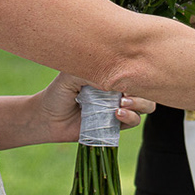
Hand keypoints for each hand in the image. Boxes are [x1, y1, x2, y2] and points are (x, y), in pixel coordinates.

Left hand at [29, 72, 156, 144]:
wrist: (47, 118)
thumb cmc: (58, 92)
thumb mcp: (71, 75)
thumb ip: (90, 70)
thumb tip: (112, 73)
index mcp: (112, 74)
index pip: (136, 69)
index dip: (141, 69)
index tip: (131, 69)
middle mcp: (119, 89)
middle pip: (147, 86)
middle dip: (144, 88)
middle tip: (127, 90)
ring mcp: (119, 107)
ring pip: (146, 105)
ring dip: (139, 103)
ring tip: (122, 103)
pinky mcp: (116, 126)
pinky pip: (133, 122)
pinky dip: (130, 117)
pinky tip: (117, 114)